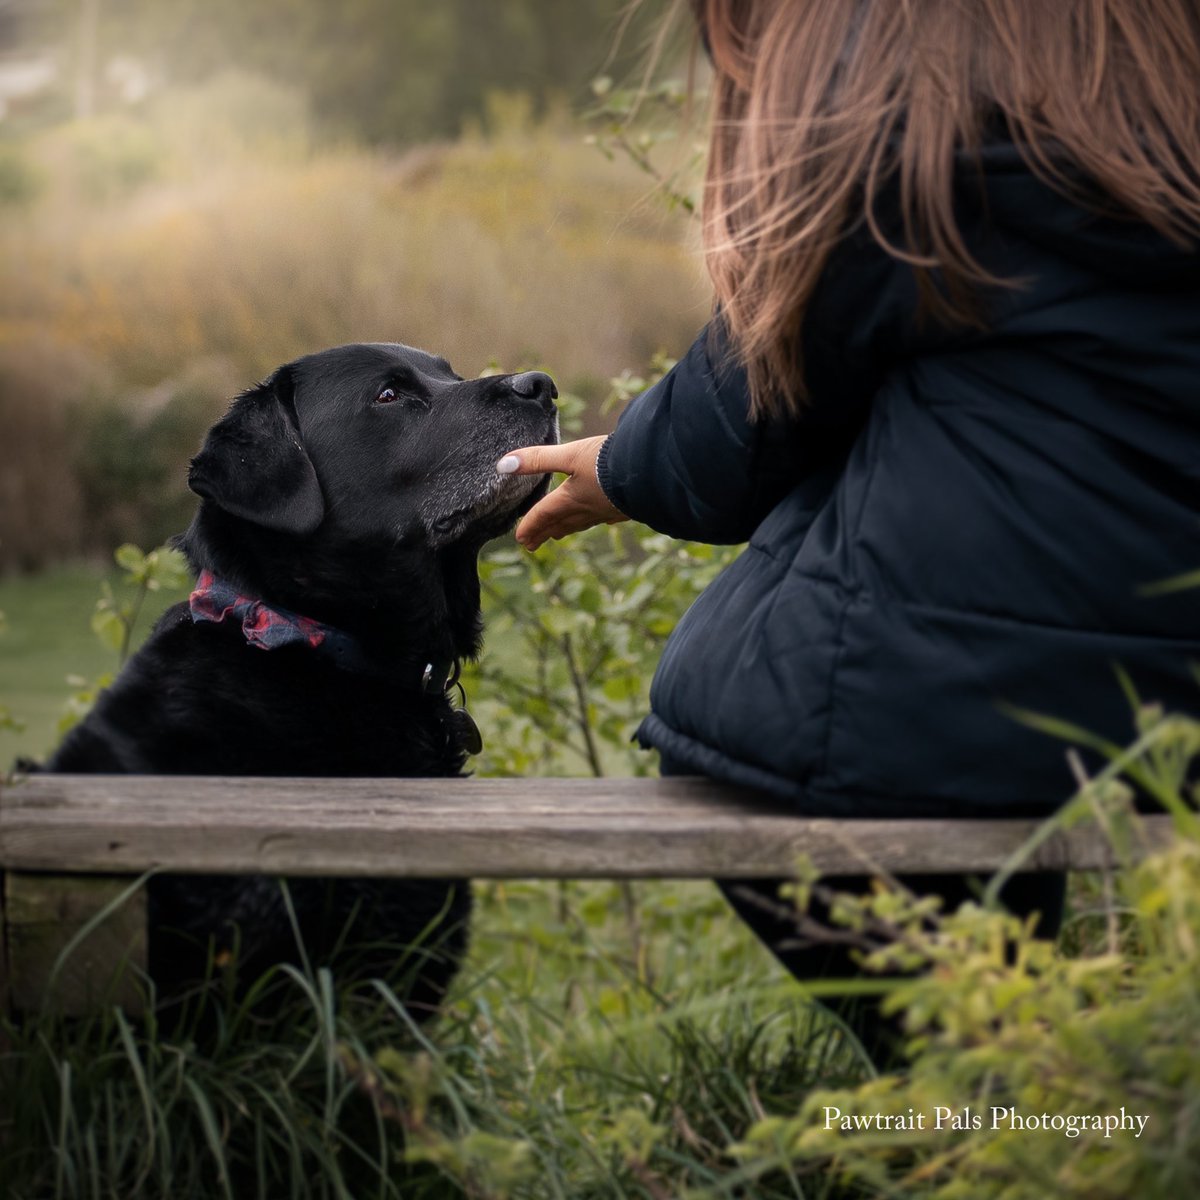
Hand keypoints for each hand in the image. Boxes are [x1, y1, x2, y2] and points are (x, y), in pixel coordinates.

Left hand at [497, 436, 627, 550]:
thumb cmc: (608, 462)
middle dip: (544, 532)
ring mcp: (606, 510)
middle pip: (560, 523)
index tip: (519, 538)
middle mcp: (586, 509)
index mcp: (570, 498)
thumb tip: (502, 465)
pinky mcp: (624, 507)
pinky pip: (604, 518)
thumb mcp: (569, 455)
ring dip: (566, 529)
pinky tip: (601, 521)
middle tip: (531, 545)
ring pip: (580, 523)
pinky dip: (595, 521)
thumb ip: (538, 459)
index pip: (543, 514)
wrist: (651, 471)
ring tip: (557, 534)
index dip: (530, 524)